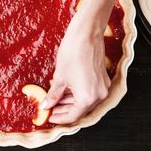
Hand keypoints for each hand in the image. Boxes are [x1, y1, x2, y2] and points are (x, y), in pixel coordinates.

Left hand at [43, 9, 110, 124]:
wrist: (86, 33)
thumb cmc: (74, 52)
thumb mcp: (60, 77)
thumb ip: (53, 95)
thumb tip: (46, 105)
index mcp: (88, 97)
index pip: (73, 116)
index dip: (59, 118)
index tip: (50, 117)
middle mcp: (99, 95)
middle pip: (81, 110)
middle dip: (65, 110)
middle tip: (51, 109)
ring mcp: (103, 86)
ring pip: (86, 102)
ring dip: (71, 102)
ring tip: (56, 100)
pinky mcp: (103, 79)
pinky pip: (91, 92)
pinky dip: (79, 94)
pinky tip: (66, 91)